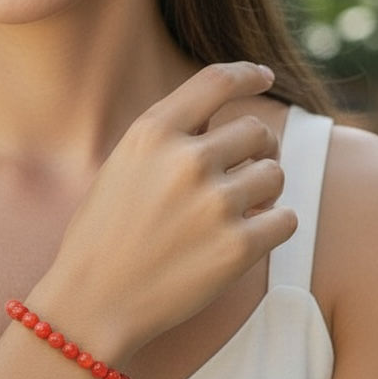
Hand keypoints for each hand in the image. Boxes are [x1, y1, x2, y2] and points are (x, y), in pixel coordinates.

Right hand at [35, 63, 297, 361]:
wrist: (92, 304)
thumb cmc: (102, 238)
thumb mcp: (120, 169)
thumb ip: (166, 141)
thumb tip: (220, 123)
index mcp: (151, 134)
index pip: (216, 80)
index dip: (248, 74)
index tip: (265, 77)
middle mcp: (185, 161)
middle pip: (257, 130)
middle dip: (258, 149)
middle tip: (245, 171)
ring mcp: (214, 204)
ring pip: (275, 175)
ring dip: (264, 192)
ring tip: (237, 213)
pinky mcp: (237, 247)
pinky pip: (284, 220)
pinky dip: (272, 227)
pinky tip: (247, 239)